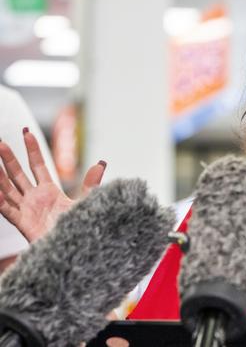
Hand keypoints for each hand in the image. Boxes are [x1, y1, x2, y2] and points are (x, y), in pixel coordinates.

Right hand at [0, 128, 106, 242]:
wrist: (74, 248)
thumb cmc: (79, 226)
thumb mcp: (85, 201)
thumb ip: (90, 183)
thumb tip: (101, 162)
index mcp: (49, 190)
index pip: (38, 165)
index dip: (32, 149)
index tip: (26, 132)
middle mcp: (35, 198)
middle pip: (19, 174)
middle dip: (9, 159)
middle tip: (0, 143)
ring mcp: (26, 209)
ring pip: (8, 188)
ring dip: (0, 175)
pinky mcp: (22, 222)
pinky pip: (5, 208)